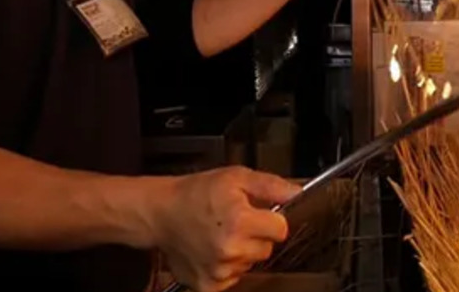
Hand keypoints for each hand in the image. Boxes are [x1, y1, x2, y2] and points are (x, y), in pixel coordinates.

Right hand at [149, 166, 300, 291]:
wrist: (161, 213)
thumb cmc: (197, 193)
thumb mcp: (236, 177)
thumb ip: (271, 186)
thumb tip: (297, 193)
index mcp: (239, 221)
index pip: (281, 230)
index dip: (272, 220)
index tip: (259, 214)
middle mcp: (230, 249)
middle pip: (267, 249)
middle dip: (257, 236)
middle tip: (235, 222)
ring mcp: (219, 271)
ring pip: (250, 264)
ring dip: (242, 252)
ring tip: (220, 235)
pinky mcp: (208, 286)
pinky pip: (234, 278)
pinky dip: (227, 267)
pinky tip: (212, 251)